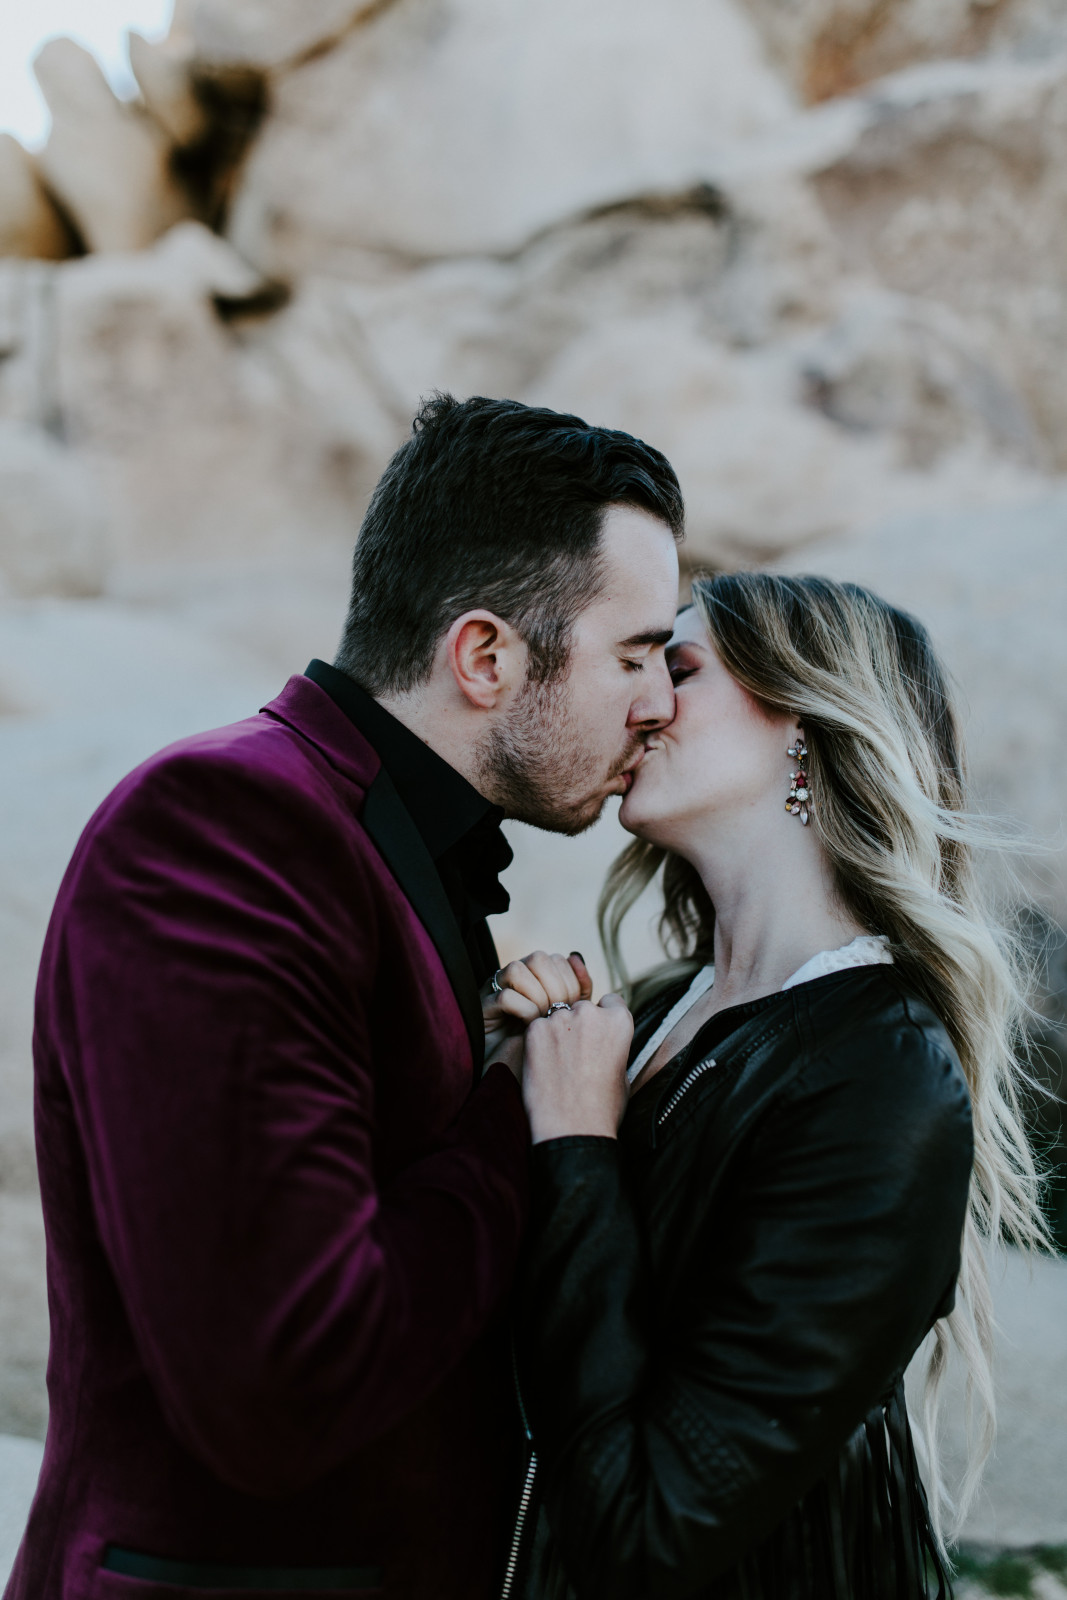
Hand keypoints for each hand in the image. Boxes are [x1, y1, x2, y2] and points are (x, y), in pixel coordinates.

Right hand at [482, 951, 592, 1075]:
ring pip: (518, 969)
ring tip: (544, 1020)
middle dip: (557, 987)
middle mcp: (516, 977)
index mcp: (538, 976)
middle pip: (539, 959)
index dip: (572, 982)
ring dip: (538, 996)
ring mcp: (496, 989)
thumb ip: (579, 990)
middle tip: (560, 1014)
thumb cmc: (545, 1047)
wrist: (516, 1076)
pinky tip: (530, 1027)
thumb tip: (577, 957)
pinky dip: (523, 1010)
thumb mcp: (569, 1018)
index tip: (576, 1008)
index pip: (559, 960)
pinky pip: (505, 996)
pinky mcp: (483, 1008)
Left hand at [522, 993, 633, 1142]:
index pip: (610, 1001)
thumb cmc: (603, 1108)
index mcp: (619, 1021)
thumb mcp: (623, 1072)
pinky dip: (538, 1042)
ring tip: (558, 1064)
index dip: (603, 1018)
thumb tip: (605, 1041)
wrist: (572, 1129)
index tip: (597, 1035)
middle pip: (581, 1008)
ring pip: (557, 1017)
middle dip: (578, 1025)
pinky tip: (544, 1066)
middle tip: (575, 1054)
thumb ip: (614, 1046)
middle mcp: (591, 1013)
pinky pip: (537, 1028)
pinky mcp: (535, 1030)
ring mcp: (560, 1019)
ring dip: (558, 1032)